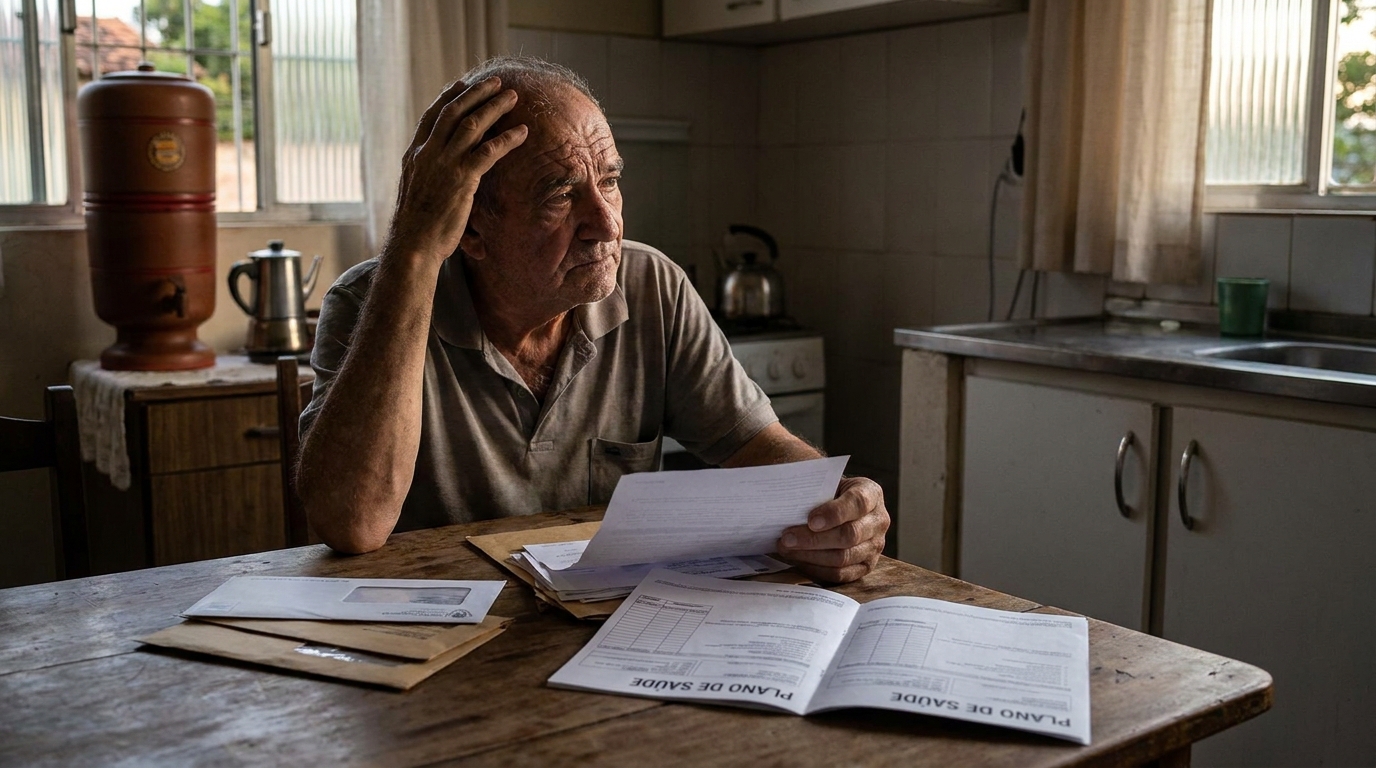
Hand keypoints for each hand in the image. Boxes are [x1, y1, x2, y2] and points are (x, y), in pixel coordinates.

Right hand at [383, 77, 527, 267]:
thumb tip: (437, 176)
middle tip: (493, 82)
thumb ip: (427, 177)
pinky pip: (489, 151)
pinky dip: (508, 139)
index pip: (431, 117)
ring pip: (472, 125)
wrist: (413, 245)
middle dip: (475, 94)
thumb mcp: (416, 194)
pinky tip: (523, 132)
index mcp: (414, 155)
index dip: (447, 98)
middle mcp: (427, 154)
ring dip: (495, 107)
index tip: (461, 84)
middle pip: (453, 112)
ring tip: (512, 97)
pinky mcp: (462, 179)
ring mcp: (444, 164)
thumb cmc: (417, 228)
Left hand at [776, 476, 888, 583]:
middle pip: (849, 535)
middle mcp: (878, 521)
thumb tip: (788, 501)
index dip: (834, 513)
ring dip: (810, 556)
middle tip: (787, 538)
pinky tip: (798, 560)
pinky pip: (841, 574)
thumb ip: (816, 490)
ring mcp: (875, 546)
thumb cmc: (829, 494)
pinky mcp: (865, 566)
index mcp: (871, 494)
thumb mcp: (828, 483)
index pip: (857, 503)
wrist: (841, 509)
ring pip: (843, 557)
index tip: (810, 520)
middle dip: (814, 539)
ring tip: (786, 549)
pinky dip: (816, 568)